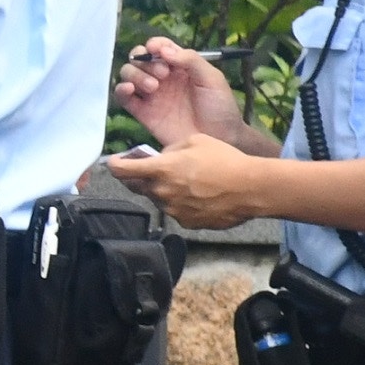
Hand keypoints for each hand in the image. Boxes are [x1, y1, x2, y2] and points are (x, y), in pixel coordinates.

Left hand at [105, 134, 283, 233]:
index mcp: (160, 170)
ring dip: (163, 190)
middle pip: (137, 187)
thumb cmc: (225, 160)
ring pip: (158, 199)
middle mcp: (162, 192)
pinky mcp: (186, 223)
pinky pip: (175, 211)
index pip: (122, 171)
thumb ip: (170, 150)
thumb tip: (159, 158)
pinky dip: (179, 203)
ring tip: (185, 181)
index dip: (114, 165)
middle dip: (138, 178)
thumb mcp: (194, 141)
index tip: (113, 162)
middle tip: (149, 169)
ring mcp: (173, 211)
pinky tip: (197, 195)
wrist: (251, 188)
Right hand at [116, 38, 246, 151]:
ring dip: (135, 75)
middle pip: (139, 59)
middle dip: (146, 62)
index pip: (159, 47)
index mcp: (180, 66)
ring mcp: (151, 95)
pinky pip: (123, 98)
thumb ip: (191, 60)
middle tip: (163, 75)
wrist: (219, 140)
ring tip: (152, 87)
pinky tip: (129, 90)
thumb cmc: (220, 108)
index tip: (156, 50)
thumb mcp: (212, 79)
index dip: (154, 45)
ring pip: (128, 74)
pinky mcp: (142, 112)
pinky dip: (120, 90)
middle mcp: (162, 77)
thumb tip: (164, 50)